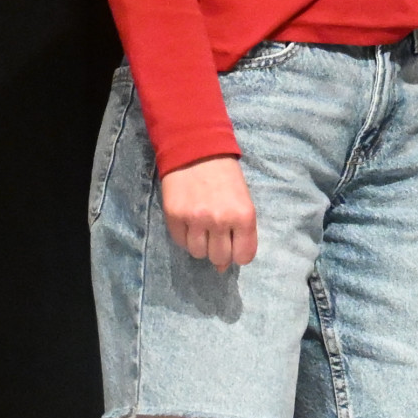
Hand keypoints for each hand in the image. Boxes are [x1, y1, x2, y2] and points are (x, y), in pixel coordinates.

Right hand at [161, 155, 256, 271]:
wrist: (196, 150)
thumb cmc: (225, 176)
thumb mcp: (242, 201)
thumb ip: (240, 232)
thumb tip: (223, 267)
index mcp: (244, 216)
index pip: (244, 256)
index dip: (238, 253)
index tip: (234, 244)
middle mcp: (220, 220)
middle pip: (219, 258)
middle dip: (219, 250)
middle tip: (216, 233)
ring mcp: (195, 219)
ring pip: (198, 253)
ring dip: (200, 244)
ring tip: (202, 225)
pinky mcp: (174, 216)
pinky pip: (180, 242)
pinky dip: (185, 236)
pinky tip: (189, 221)